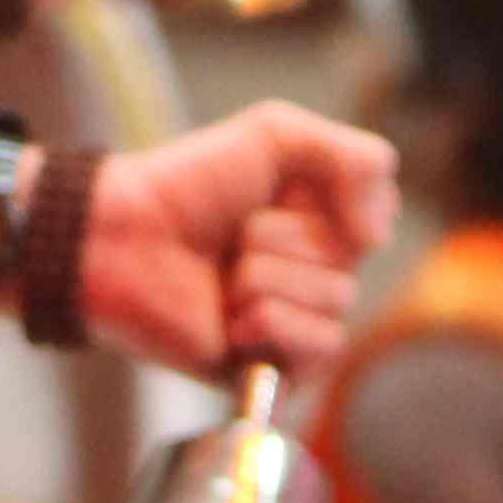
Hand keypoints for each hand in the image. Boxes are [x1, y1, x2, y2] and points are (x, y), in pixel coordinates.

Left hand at [80, 103, 394, 381]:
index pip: (377, 215)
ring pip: (335, 301)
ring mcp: (293, 323)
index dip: (333, 199)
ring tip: (221, 277)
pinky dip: (271, 324)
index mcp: (321, 221)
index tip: (274, 189)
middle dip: (283, 239)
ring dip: (265, 279)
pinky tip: (229, 319)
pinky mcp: (273, 368)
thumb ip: (352, 157)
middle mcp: (313, 273)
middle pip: (351, 261)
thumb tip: (381, 233)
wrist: (121, 237)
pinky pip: (319, 347)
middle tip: (232, 237)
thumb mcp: (276, 134)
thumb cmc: (188, 184)